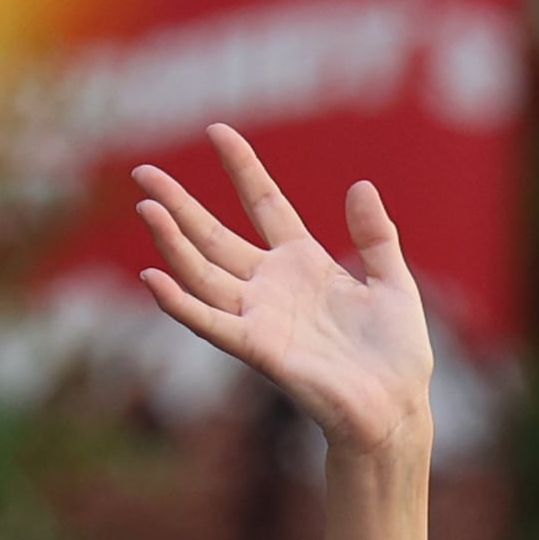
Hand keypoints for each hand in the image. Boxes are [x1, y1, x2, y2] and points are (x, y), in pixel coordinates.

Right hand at [132, 123, 437, 460]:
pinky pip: (211, 323)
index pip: (265, 203)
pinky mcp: (259, 349)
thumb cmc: (396, 354)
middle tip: (142, 173)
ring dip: (173, 244)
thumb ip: (375, 237)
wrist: (396, 409)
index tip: (218, 130)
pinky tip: (153, 278)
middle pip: (216, 236)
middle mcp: (273, 286)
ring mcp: (261, 316)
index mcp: (305, 263)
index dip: (243, 168)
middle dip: (179, 205)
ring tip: (146, 208)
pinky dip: (181, 304)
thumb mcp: (393, 283)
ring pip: (204, 273)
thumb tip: (360, 185)